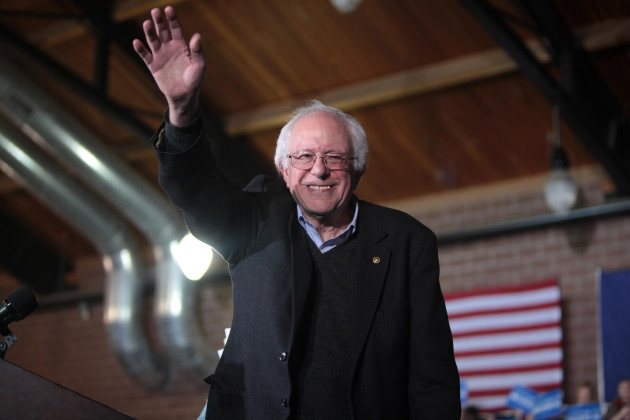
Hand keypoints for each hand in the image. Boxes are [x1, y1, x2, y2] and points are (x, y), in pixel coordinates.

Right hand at [133, 6, 205, 125]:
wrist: (184, 95)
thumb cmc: (194, 80)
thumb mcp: (199, 65)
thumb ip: (197, 51)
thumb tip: (197, 36)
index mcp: (181, 45)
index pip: (176, 28)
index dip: (172, 19)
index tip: (168, 9)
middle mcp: (169, 48)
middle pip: (162, 31)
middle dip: (159, 21)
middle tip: (155, 11)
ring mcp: (160, 55)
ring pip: (153, 40)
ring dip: (149, 32)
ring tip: (147, 23)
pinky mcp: (153, 65)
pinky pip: (145, 55)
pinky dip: (140, 49)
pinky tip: (136, 42)